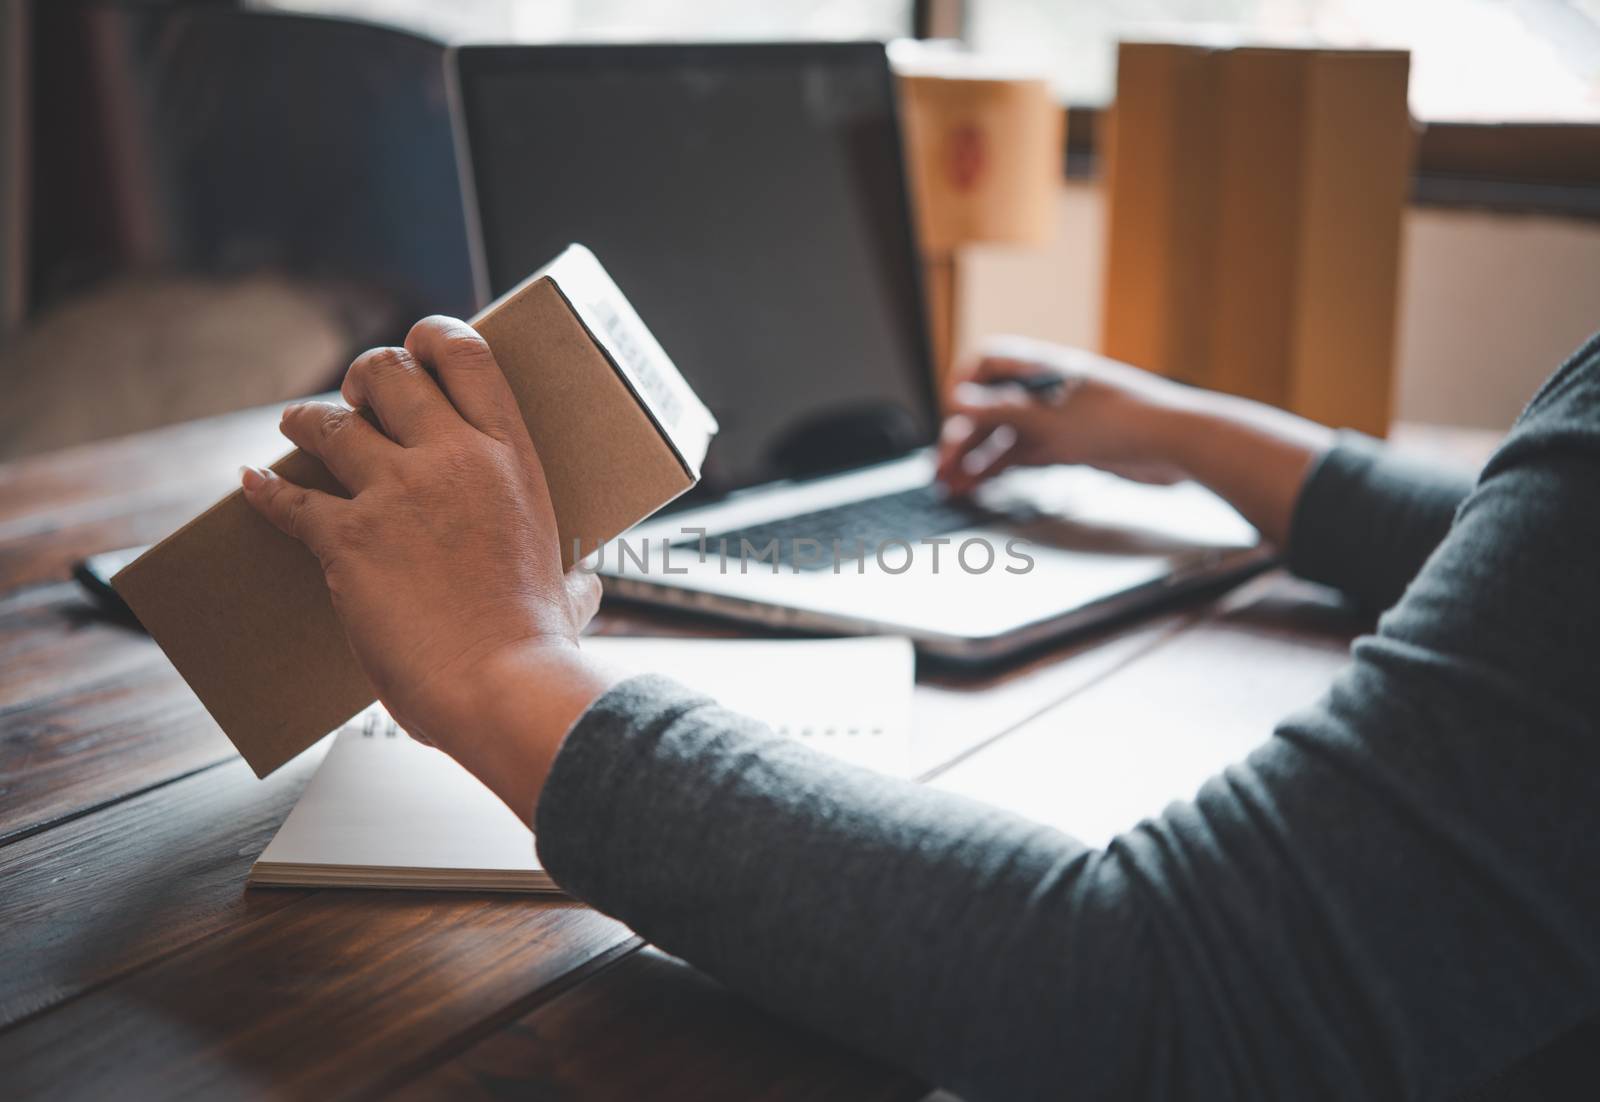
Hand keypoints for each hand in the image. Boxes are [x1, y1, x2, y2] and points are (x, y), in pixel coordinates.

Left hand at [240, 316, 619, 820]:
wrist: (501, 685)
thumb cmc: (537, 645)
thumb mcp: (568, 590)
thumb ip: (571, 575)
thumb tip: (585, 588)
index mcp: (511, 458)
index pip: (466, 355)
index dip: (431, 336)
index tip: (415, 346)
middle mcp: (452, 458)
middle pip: (389, 373)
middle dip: (364, 376)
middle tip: (356, 395)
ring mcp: (396, 494)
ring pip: (331, 424)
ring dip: (307, 420)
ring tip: (297, 422)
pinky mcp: (348, 539)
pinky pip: (290, 498)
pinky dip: (266, 490)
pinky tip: (253, 483)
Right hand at [935, 335, 1333, 546]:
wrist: (1176, 445)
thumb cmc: (1123, 419)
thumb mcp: (1051, 417)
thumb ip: (1000, 410)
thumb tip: (956, 401)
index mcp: (1042, 367)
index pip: (987, 364)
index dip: (963, 387)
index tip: (949, 415)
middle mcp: (1046, 391)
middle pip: (990, 407)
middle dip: (962, 436)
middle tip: (940, 467)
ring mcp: (1056, 420)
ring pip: (1003, 437)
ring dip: (975, 459)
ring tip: (950, 484)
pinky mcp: (1068, 448)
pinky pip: (1022, 457)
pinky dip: (999, 471)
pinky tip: (980, 486)